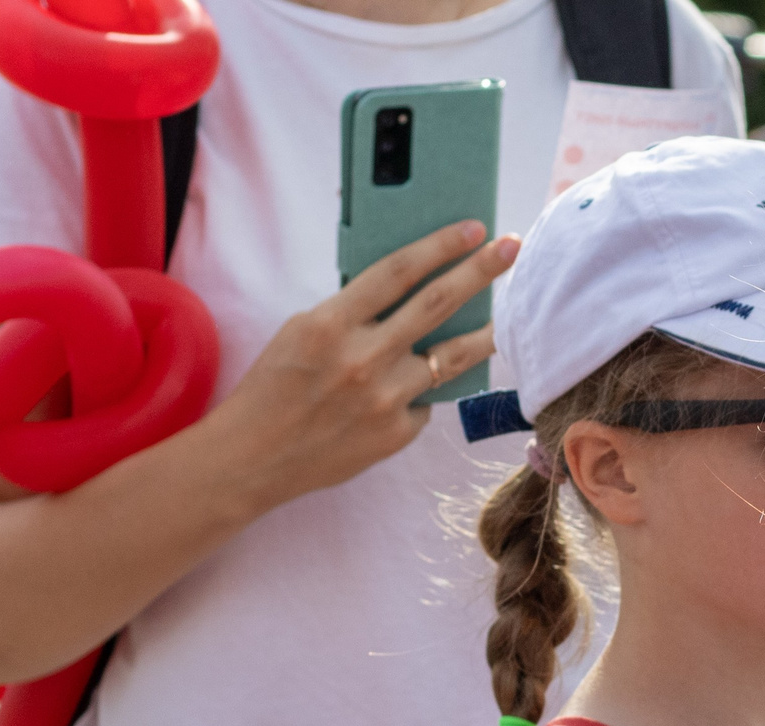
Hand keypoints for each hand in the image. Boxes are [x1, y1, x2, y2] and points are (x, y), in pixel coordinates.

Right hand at [202, 219, 518, 511]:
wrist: (253, 457)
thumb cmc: (274, 387)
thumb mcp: (302, 332)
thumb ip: (352, 313)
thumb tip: (407, 290)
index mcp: (331, 323)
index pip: (398, 271)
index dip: (440, 246)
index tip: (473, 228)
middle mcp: (363, 358)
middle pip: (437, 303)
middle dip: (480, 272)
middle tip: (511, 248)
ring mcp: (385, 398)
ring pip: (452, 357)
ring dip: (485, 335)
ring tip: (507, 319)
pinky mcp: (398, 433)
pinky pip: (426, 400)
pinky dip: (423, 390)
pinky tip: (410, 390)